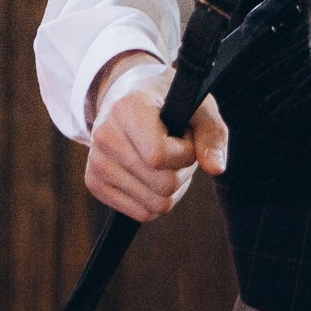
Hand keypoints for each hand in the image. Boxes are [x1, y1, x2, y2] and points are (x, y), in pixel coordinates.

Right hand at [83, 52, 228, 221]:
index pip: (159, 156)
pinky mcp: (94, 183)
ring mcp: (96, 162)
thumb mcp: (199, 108)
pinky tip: (150, 172)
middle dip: (181, 171)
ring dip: (170, 188)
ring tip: (163, 158)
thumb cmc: (169, 102)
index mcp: (127, 108)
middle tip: (176, 148)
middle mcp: (104, 135)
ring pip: (154, 205)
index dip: (184, 153)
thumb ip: (213, 135)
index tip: (185, 135)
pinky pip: (141, 213)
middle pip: (162, 185)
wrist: (128, 97)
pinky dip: (154, 198)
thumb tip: (216, 168)